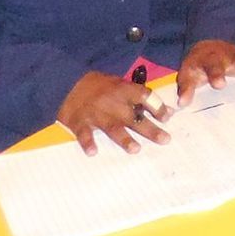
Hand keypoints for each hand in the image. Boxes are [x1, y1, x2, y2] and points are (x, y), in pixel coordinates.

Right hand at [57, 70, 171, 155]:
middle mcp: (112, 103)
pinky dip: (88, 142)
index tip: (168, 118)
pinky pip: (84, 134)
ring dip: (124, 139)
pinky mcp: (79, 123)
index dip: (157, 106)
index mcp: (123, 90)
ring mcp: (96, 114)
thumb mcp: (121, 85)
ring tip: (136, 149)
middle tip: (165, 140)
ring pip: (113, 128)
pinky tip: (93, 152)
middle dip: (150, 129)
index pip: (144, 96)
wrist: (66, 83)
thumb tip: (167, 112)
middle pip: (134, 117)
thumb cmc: (98, 86)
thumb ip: (142, 99)